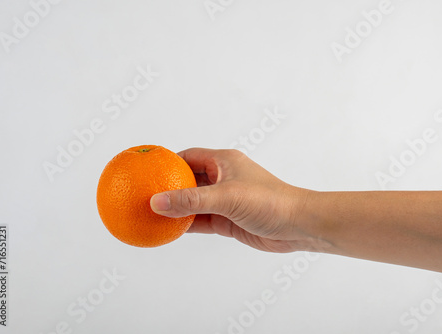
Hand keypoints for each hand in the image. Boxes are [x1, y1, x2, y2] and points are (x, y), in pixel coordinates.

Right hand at [150, 148, 308, 252]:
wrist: (298, 226)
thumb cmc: (270, 202)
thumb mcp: (227, 197)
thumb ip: (191, 200)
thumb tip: (156, 202)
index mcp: (224, 162)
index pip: (188, 157)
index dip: (167, 163)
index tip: (146, 171)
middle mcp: (223, 178)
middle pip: (187, 181)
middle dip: (167, 188)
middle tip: (142, 196)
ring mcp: (224, 200)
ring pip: (192, 203)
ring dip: (175, 209)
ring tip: (149, 214)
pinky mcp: (227, 220)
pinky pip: (200, 220)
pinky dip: (185, 224)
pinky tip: (168, 229)